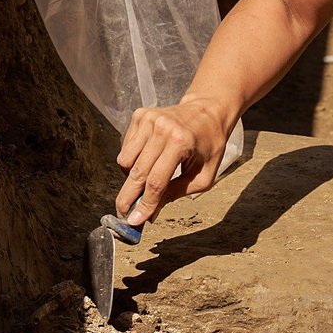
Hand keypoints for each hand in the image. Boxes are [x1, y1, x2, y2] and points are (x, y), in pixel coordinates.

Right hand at [115, 99, 231, 225]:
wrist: (208, 111)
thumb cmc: (209, 146)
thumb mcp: (203, 176)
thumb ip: (176, 194)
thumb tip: (149, 214)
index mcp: (181, 142)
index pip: (156, 181)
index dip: (144, 204)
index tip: (134, 221)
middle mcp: (162, 129)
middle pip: (137, 172)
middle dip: (128, 197)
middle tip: (124, 213)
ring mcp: (149, 120)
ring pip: (125, 161)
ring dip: (132, 177)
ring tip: (146, 178)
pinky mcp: (140, 115)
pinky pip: (126, 147)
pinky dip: (132, 160)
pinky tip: (148, 158)